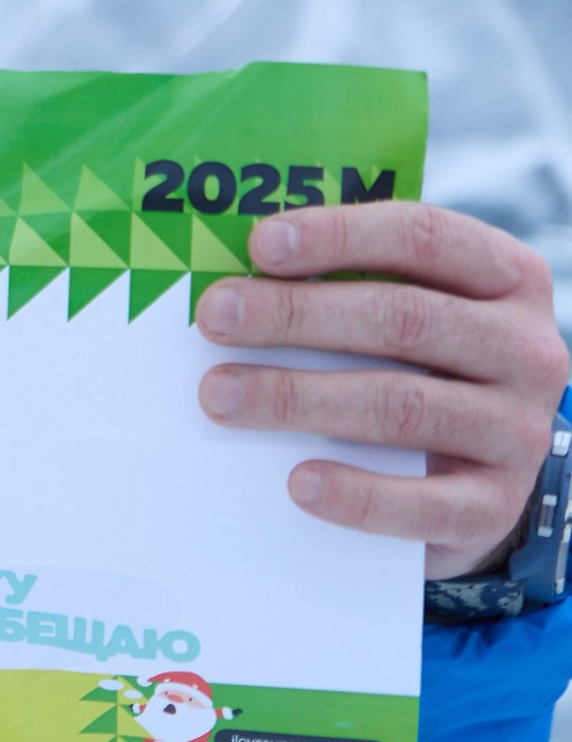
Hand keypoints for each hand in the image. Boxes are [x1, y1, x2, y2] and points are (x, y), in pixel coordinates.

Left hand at [195, 202, 568, 579]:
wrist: (475, 477)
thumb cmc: (417, 371)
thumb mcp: (407, 315)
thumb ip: (346, 286)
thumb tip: (236, 281)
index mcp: (508, 279)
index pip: (423, 237)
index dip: (339, 235)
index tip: (260, 245)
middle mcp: (527, 350)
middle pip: (402, 319)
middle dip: (295, 315)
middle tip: (214, 318)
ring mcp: (518, 431)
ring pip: (401, 406)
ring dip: (298, 398)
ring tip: (220, 396)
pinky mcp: (495, 506)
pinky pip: (423, 504)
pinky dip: (356, 494)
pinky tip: (297, 481)